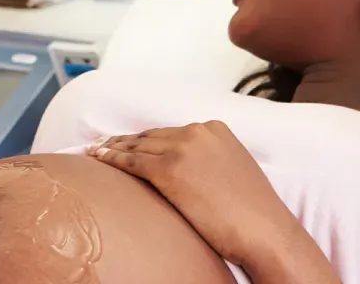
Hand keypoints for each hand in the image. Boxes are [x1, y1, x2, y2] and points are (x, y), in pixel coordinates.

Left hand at [89, 121, 298, 268]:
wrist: (264, 230)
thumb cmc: (253, 211)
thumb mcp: (234, 170)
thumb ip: (210, 161)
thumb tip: (190, 171)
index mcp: (216, 129)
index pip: (171, 132)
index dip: (148, 138)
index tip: (130, 140)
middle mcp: (198, 132)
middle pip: (152, 136)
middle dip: (126, 140)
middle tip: (104, 143)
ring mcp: (182, 149)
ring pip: (138, 146)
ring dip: (113, 147)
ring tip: (95, 150)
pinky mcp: (169, 170)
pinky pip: (132, 162)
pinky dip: (112, 159)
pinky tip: (98, 159)